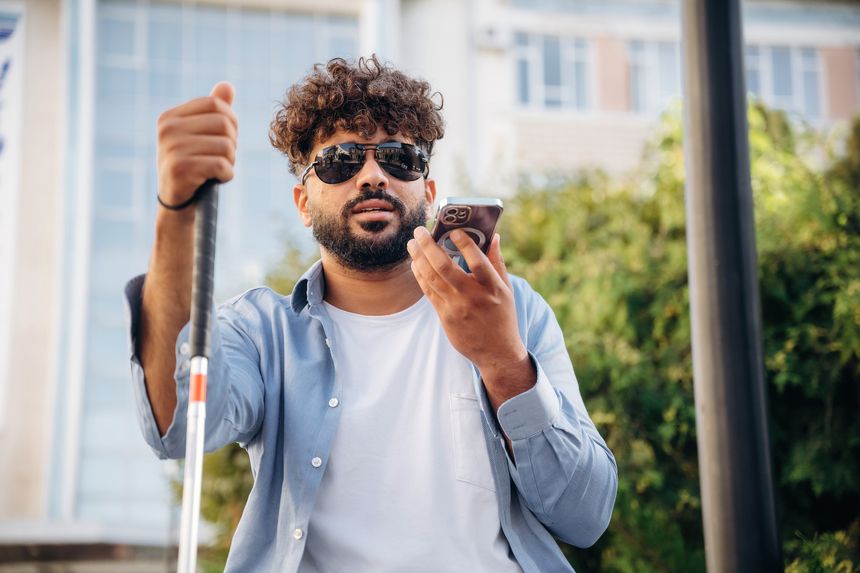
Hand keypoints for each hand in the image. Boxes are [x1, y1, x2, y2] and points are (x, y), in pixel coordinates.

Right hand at [156, 82, 237, 208]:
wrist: (177, 203)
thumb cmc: (192, 165)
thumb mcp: (199, 135)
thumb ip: (212, 111)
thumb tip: (227, 86)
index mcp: (170, 117)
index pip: (215, 104)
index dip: (231, 121)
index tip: (225, 137)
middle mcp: (167, 129)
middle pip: (224, 124)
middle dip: (232, 143)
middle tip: (222, 157)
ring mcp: (172, 148)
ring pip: (227, 145)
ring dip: (230, 161)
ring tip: (217, 169)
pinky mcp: (181, 169)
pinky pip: (222, 165)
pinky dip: (228, 174)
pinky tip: (217, 178)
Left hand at [407, 226, 534, 403]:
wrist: (496, 351)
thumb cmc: (502, 316)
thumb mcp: (506, 289)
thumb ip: (497, 262)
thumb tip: (493, 236)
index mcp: (493, 288)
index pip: (477, 261)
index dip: (464, 243)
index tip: (453, 230)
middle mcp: (474, 297)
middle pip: (445, 267)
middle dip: (429, 246)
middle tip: (420, 231)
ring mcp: (457, 308)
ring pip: (432, 278)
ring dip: (418, 258)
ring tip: (412, 243)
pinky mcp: (445, 317)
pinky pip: (428, 292)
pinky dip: (420, 275)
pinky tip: (415, 263)